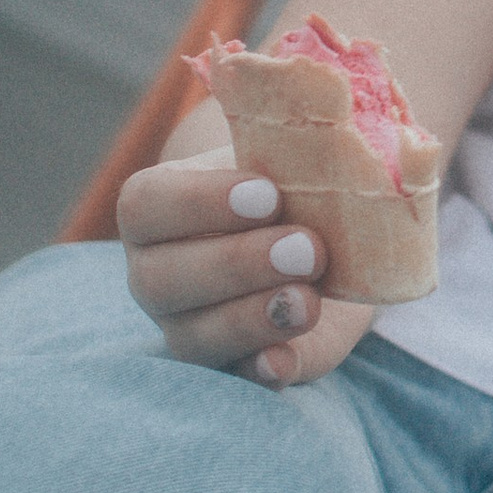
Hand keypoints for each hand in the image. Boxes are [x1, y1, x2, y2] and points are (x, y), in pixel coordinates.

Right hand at [118, 154, 376, 385]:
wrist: (327, 230)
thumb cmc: (297, 178)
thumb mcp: (291, 152)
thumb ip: (297, 139)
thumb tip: (345, 114)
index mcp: (157, 208)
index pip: (148, 206)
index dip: (202, 203)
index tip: (268, 193)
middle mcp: (159, 272)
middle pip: (164, 279)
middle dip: (237, 264)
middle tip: (306, 246)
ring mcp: (190, 325)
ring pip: (193, 336)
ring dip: (252, 319)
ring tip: (308, 299)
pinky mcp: (237, 364)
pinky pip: (234, 379)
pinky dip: (260, 371)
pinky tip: (285, 358)